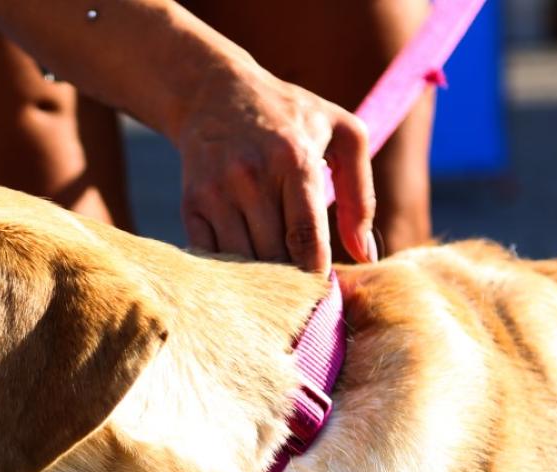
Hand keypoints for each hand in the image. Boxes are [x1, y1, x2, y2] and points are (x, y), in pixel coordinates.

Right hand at [171, 58, 377, 273]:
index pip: (305, 237)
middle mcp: (252, 175)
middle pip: (274, 256)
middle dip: (291, 282)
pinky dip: (231, 272)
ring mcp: (217, 191)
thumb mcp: (342, 133)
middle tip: (303, 294)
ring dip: (261, 280)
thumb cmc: (290, 116)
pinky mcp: (191, 204)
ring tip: (277, 285)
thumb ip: (360, 196)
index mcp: (294, 159)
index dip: (315, 274)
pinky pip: (212, 258)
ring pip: (243, 262)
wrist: (214, 92)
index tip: (324, 291)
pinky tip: (246, 271)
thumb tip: (365, 256)